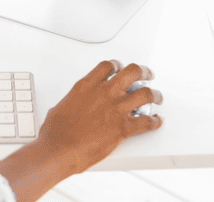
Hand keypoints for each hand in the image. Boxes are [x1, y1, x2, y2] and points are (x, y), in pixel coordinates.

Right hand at [37, 59, 162, 174]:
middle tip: (147, 75)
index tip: (121, 67)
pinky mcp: (124, 127)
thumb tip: (76, 104)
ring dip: (154, 95)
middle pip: (132, 72)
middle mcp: (105, 92)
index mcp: (87, 85)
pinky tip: (156, 121)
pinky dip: (154, 121)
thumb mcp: (62, 104)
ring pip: (146, 94)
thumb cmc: (57, 131)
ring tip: (156, 97)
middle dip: (143, 72)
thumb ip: (76, 100)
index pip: (108, 66)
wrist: (60, 148)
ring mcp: (116, 109)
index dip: (118, 65)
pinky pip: (147, 121)